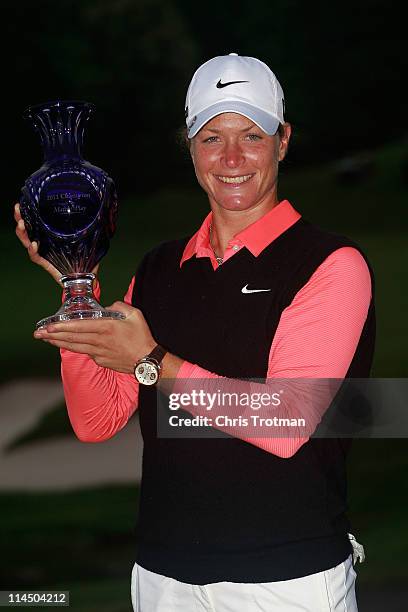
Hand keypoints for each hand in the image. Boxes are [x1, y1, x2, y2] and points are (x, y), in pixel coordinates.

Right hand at [14, 202, 98, 285]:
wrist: (84, 279)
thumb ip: (91, 231)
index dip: (29, 213)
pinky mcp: (46, 264)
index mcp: (52, 236)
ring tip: (21, 224)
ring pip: (27, 242)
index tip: (22, 203)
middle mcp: (45, 243)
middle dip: (20, 219)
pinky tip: (34, 244)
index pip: (37, 223)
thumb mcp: (88, 242)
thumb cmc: (85, 260)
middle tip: (17, 209)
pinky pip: (36, 257)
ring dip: (23, 233)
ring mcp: (44, 253)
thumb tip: (100, 217)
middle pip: (28, 230)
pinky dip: (33, 251)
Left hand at [33, 301, 156, 372]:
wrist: (148, 361)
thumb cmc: (142, 337)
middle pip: (71, 338)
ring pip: (74, 346)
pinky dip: (73, 348)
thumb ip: (119, 306)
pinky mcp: (100, 361)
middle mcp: (99, 341)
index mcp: (106, 327)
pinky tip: (66, 345)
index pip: (78, 326)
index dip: (61, 326)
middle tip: (38, 333)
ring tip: (45, 339)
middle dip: (52, 335)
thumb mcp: (135, 314)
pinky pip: (84, 352)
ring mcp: (98, 353)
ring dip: (58, 343)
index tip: (48, 325)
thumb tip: (108, 307)